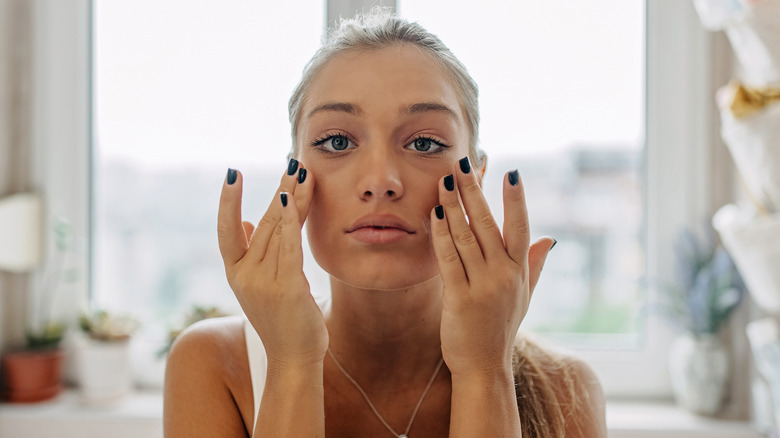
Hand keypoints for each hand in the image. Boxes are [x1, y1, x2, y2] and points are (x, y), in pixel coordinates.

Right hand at [217, 162, 327, 366]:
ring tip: (302, 172)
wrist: (292, 358)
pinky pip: (288, 246)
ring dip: (292, 197)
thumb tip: (249, 220)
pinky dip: (290, 221)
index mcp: (236, 272)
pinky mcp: (286, 288)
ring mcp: (263, 282)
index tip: (232, 173)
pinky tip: (292, 199)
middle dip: (280, 190)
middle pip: (264, 222)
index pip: (226, 230)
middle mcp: (244, 275)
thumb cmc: (281, 319)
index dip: (227, 201)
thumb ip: (254, 252)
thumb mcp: (261, 284)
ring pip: (279, 229)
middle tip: (293, 163)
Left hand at [431, 157, 554, 376]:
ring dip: (454, 205)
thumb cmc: (501, 329)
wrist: (484, 367)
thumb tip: (550, 239)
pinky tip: (434, 214)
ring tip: (445, 180)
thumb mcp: (524, 297)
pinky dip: (441, 234)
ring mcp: (482, 286)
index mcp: (519, 272)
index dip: (517, 200)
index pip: (521, 227)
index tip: (512, 172)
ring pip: (466, 236)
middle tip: (463, 164)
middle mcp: (503, 275)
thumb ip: (535, 265)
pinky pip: (448, 258)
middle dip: (475, 191)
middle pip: (488, 224)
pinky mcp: (459, 298)